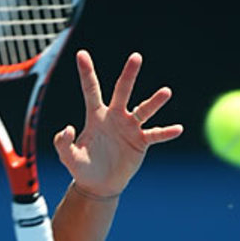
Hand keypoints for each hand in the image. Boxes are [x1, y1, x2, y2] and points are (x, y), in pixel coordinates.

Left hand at [54, 50, 182, 198]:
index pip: (91, 90)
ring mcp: (130, 128)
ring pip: (143, 110)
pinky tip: (177, 129)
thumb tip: (67, 128)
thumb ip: (62, 143)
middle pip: (122, 91)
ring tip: (166, 92)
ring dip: (154, 102)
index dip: (86, 73)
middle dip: (129, 75)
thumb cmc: (83, 169)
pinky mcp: (141, 141)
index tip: (81, 54)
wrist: (100, 186)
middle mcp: (115, 117)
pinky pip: (155, 134)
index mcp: (96, 116)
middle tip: (136, 57)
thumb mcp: (68, 157)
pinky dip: (166, 132)